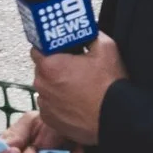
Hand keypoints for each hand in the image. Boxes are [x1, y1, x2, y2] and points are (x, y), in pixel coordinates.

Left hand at [30, 29, 124, 148]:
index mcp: (51, 66)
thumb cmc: (108, 87)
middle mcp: (43, 86)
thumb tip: (86, 32)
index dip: (49, 46)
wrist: (115, 118)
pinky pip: (49, 105)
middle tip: (74, 66)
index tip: (59, 47)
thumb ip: (90, 35)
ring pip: (46, 88)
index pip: (37, 48)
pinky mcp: (50, 120)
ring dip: (56, 85)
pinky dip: (58, 102)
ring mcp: (45, 105)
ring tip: (77, 86)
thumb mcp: (105, 48)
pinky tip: (75, 101)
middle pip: (42, 69)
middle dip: (55, 66)